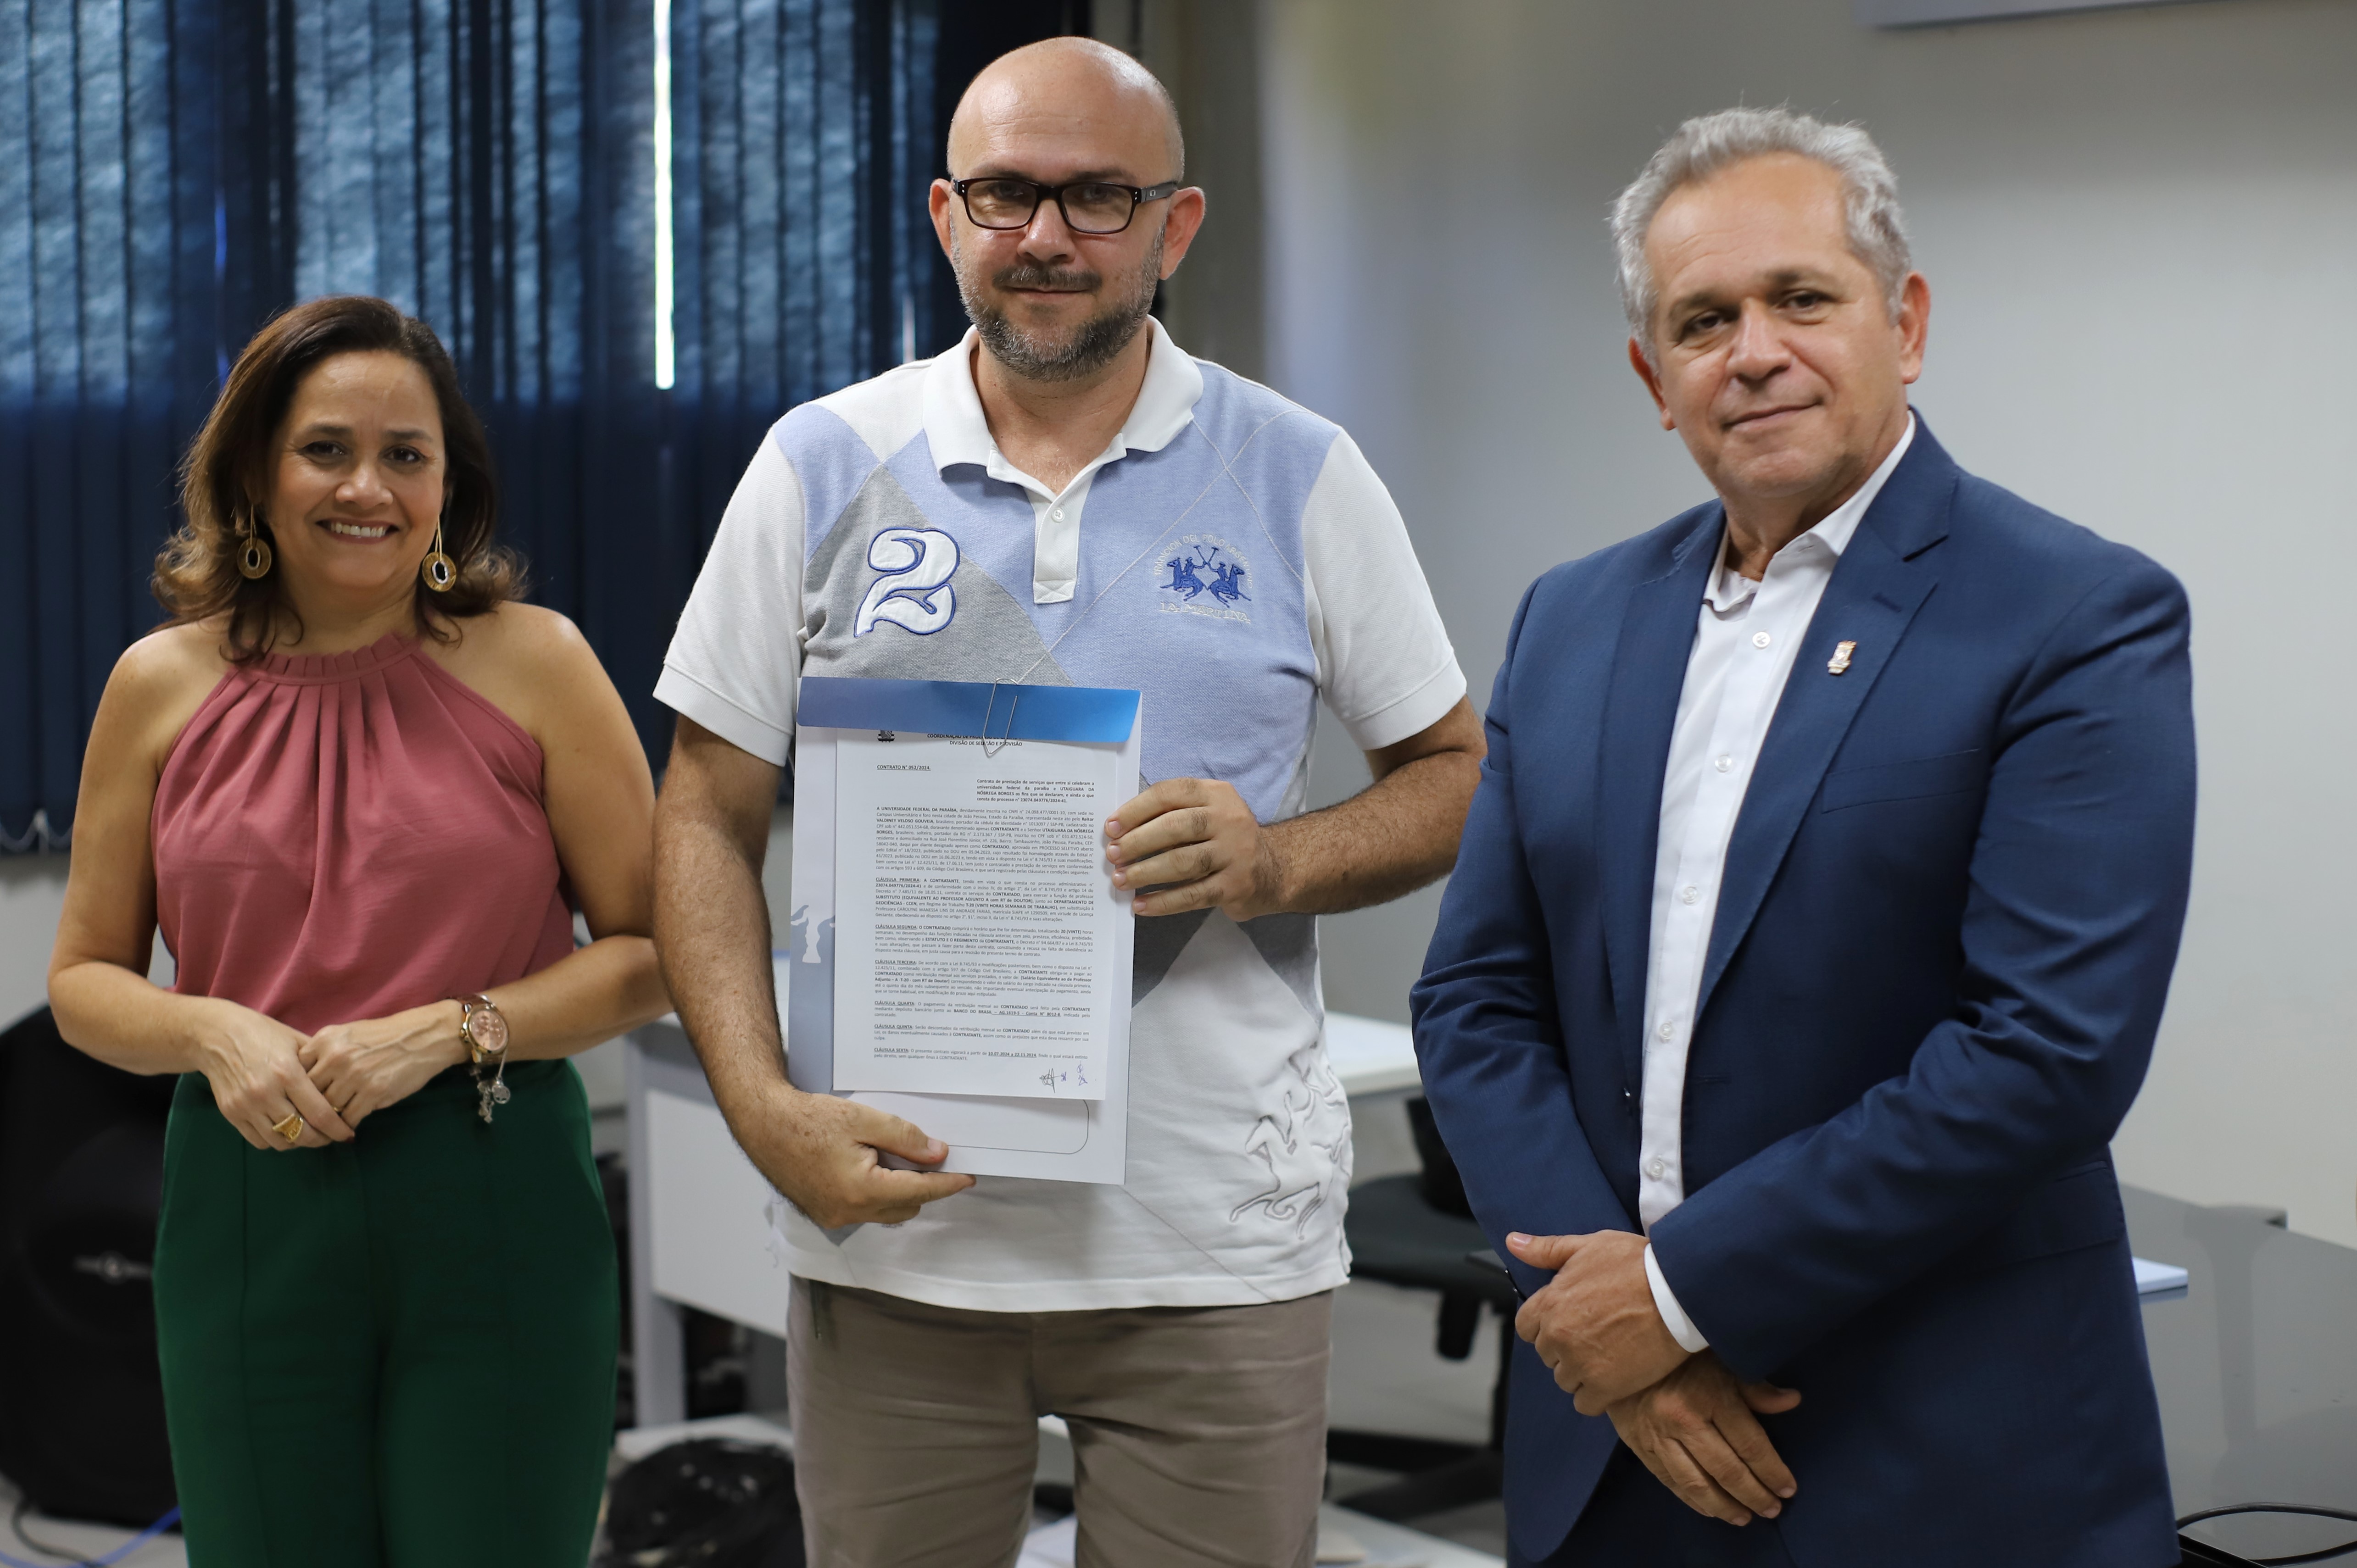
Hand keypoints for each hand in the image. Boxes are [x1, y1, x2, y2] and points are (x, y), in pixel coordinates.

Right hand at [191, 998, 353, 1150]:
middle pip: (302, 1133)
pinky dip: (276, 1141)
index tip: (348, 1134)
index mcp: (287, 1073)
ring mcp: (246, 1106)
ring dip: (299, 1142)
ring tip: (309, 1133)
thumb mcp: (296, 1041)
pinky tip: (285, 1130)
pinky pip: (259, 1141)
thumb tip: (345, 1084)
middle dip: (322, 1139)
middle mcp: (266, 1093)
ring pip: (280, 1141)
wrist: (216, 1035)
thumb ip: (319, 1063)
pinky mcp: (231, 1113)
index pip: (320, 1114)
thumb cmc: (263, 1033)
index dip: (338, 1129)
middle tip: (331, 1135)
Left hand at [302, 1001, 468, 1126]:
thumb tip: (303, 1082)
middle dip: (311, 1107)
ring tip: (330, 1126)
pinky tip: (348, 1126)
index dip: (298, 1089)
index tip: (300, 1099)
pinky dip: (346, 1126)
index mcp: (326, 1040)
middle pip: (309, 1093)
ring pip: (328, 1108)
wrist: (424, 1037)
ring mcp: (355, 1076)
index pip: (296, 1072)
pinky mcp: (373, 1092)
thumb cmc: (384, 1036)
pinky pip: (349, 1118)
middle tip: (311, 1118)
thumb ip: (323, 1053)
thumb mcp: (347, 1034)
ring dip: (329, 1119)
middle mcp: (336, 1057)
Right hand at [733, 1080, 975, 1226]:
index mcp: (861, 1190)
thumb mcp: (863, 1119)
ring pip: (884, 1211)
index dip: (946, 1184)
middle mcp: (849, 1212)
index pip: (919, 1192)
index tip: (967, 1177)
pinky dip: (875, 1192)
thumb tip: (938, 1154)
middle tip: (928, 1155)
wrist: (763, 1123)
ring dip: (897, 1190)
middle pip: (905, 1206)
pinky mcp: (823, 1213)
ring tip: (892, 1155)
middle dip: (921, 1185)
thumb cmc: (807, 1118)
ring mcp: (833, 1216)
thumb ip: (905, 1138)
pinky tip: (869, 1164)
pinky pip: (863, 1209)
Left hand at [1106, 778, 1285, 919]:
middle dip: (1137, 842)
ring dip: (1146, 872)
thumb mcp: (1208, 813)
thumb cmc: (1225, 839)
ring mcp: (1235, 853)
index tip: (1111, 828)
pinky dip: (1163, 902)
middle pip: (1175, 827)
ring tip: (1120, 880)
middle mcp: (1229, 819)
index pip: (1171, 793)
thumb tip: (1120, 832)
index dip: (1136, 809)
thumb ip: (1173, 815)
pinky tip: (1141, 905)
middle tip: (1112, 855)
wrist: (1274, 869)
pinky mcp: (1236, 885)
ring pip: (1183, 862)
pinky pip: (1193, 895)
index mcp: (1216, 794)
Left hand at [1508, 1229, 1689, 1413]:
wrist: (1678, 1291)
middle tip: (1595, 1336)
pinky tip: (1614, 1379)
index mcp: (1550, 1303)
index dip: (1545, 1325)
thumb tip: (1513, 1241)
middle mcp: (1558, 1336)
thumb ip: (1547, 1250)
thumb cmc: (1637, 1264)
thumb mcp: (1590, 1246)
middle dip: (1565, 1347)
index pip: (1526, 1327)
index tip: (1567, 1321)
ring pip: (1564, 1379)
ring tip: (1608, 1356)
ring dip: (1581, 1372)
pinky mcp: (1605, 1386)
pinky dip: (1596, 1396)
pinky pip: (1584, 1403)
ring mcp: (1580, 1363)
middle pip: (1547, 1354)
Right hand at [1606, 1352, 1801, 1524]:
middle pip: (1727, 1470)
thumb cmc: (1681, 1356)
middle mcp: (1683, 1419)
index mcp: (1709, 1395)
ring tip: (1744, 1518)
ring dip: (1725, 1507)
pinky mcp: (1640, 1446)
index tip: (1788, 1489)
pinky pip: (1671, 1482)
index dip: (1772, 1471)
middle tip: (1772, 1510)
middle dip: (1754, 1495)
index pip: (1749, 1444)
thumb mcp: (1722, 1361)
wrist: (1621, 1351)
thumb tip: (1792, 1401)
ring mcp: (1659, 1436)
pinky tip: (1710, 1510)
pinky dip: (1693, 1500)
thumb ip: (1755, 1387)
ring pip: (1697, 1483)